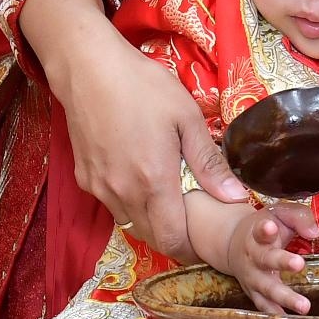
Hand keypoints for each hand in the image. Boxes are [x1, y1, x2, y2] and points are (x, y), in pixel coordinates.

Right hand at [41, 6, 247, 258]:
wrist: (88, 68)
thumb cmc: (143, 86)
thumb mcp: (186, 117)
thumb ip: (209, 162)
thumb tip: (235, 197)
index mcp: (154, 182)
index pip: (172, 240)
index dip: (189, 250)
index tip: (203, 242)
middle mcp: (123, 193)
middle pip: (150, 237)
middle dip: (172, 238)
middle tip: (190, 222)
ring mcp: (99, 187)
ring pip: (129, 223)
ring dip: (149, 222)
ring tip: (166, 200)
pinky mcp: (84, 178)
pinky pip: (111, 204)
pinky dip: (127, 203)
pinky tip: (138, 179)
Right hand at [227, 203, 317, 315]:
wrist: (231, 244)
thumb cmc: (265, 227)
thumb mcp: (279, 214)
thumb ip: (298, 217)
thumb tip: (314, 232)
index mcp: (257, 233)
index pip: (260, 230)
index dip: (264, 229)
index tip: (270, 226)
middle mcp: (253, 256)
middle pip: (265, 259)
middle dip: (281, 261)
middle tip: (298, 263)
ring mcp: (252, 277)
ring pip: (267, 288)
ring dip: (284, 297)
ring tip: (304, 306)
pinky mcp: (254, 293)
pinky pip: (264, 305)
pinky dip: (275, 314)